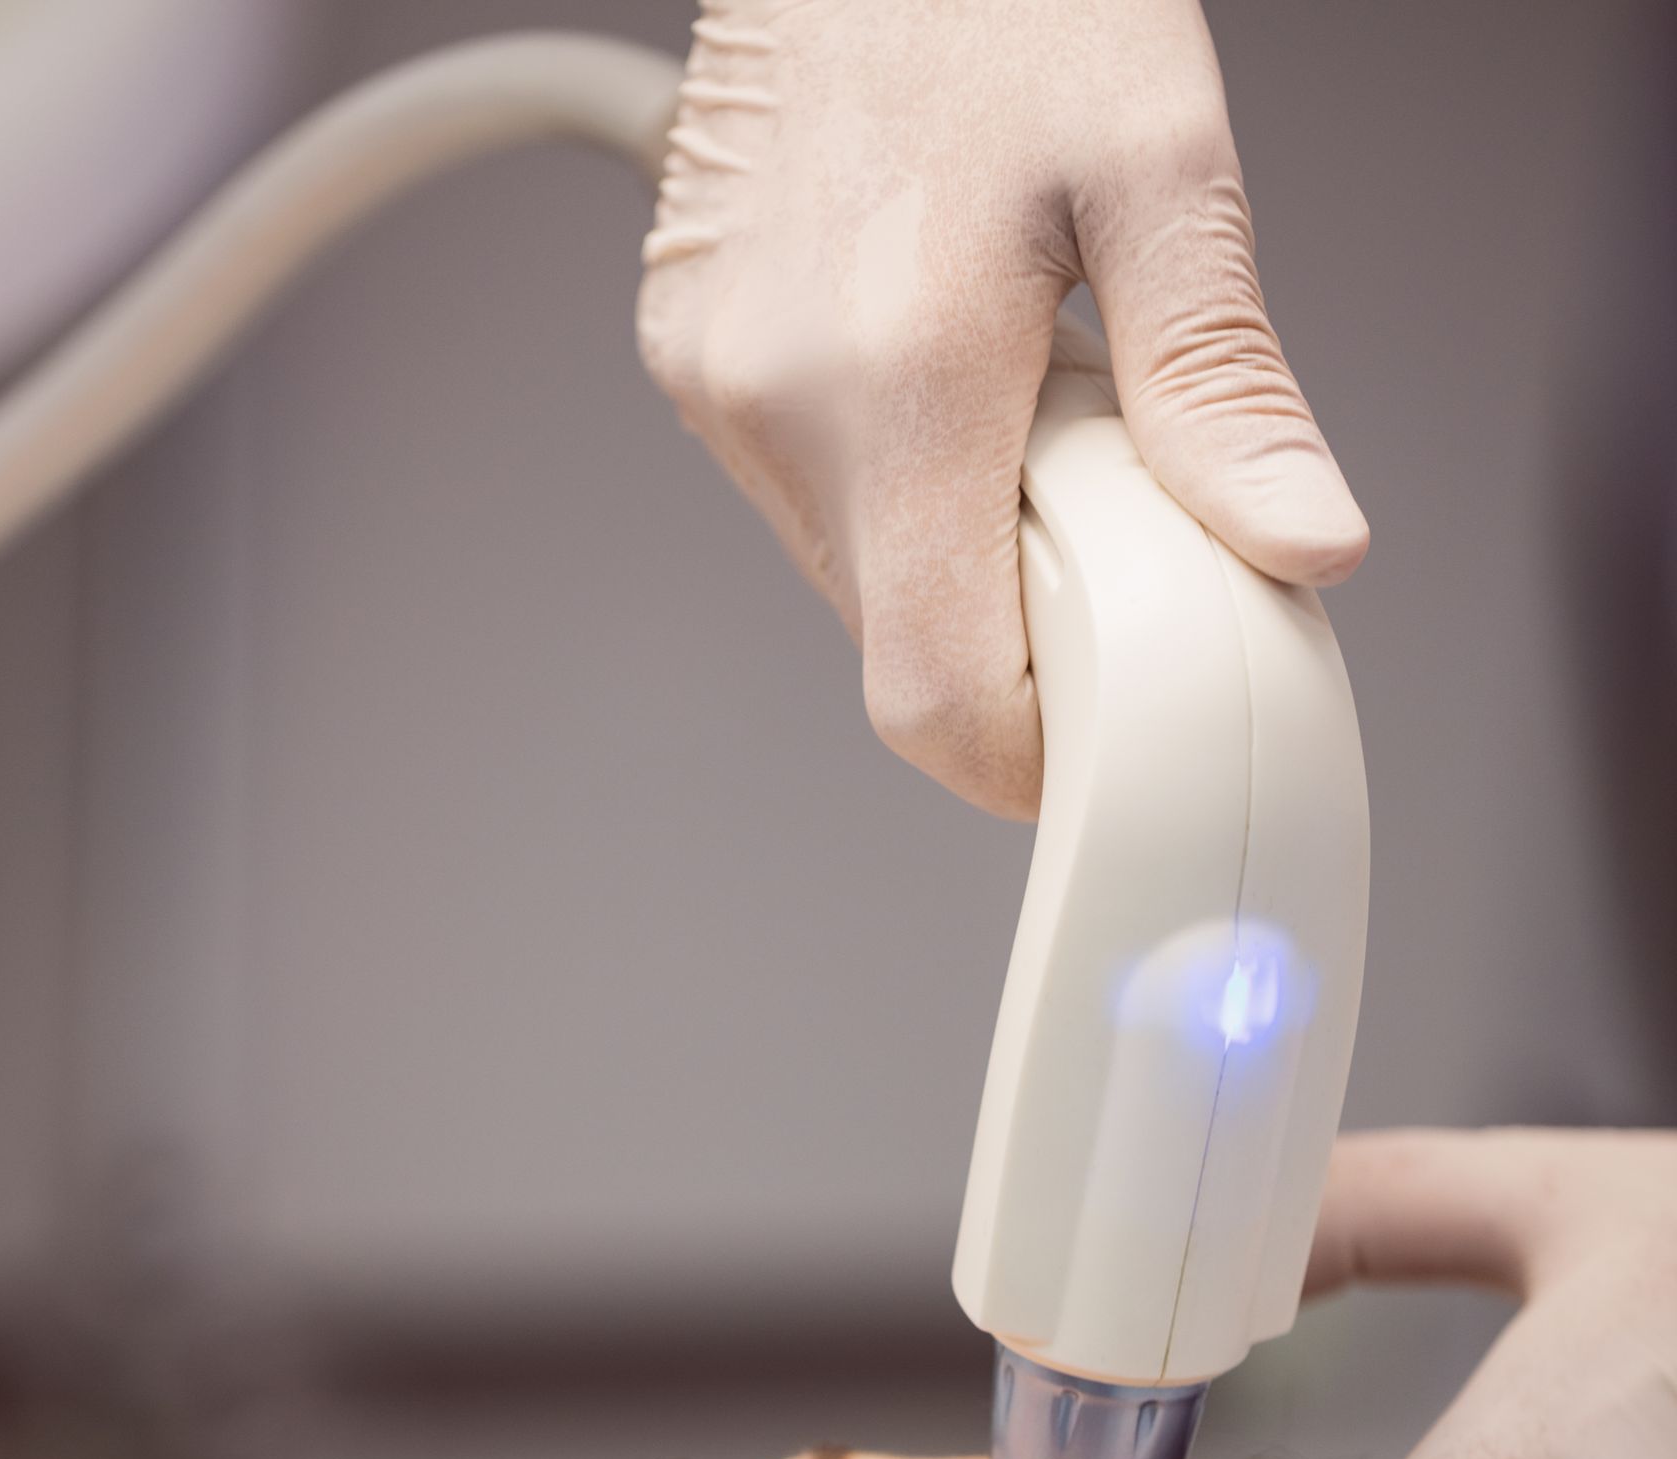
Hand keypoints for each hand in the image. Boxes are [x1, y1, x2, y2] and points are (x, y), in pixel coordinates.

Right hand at [636, 0, 1366, 818]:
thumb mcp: (1161, 164)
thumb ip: (1222, 384)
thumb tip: (1299, 540)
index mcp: (896, 376)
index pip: (939, 699)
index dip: (1032, 761)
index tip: (1103, 740)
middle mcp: (777, 403)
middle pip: (905, 649)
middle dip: (1020, 626)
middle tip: (1100, 503)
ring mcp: (716, 387)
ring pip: (858, 580)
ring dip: (958, 549)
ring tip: (1022, 395)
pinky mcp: (692, 360)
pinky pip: (811, 497)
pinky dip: (898, 481)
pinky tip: (946, 358)